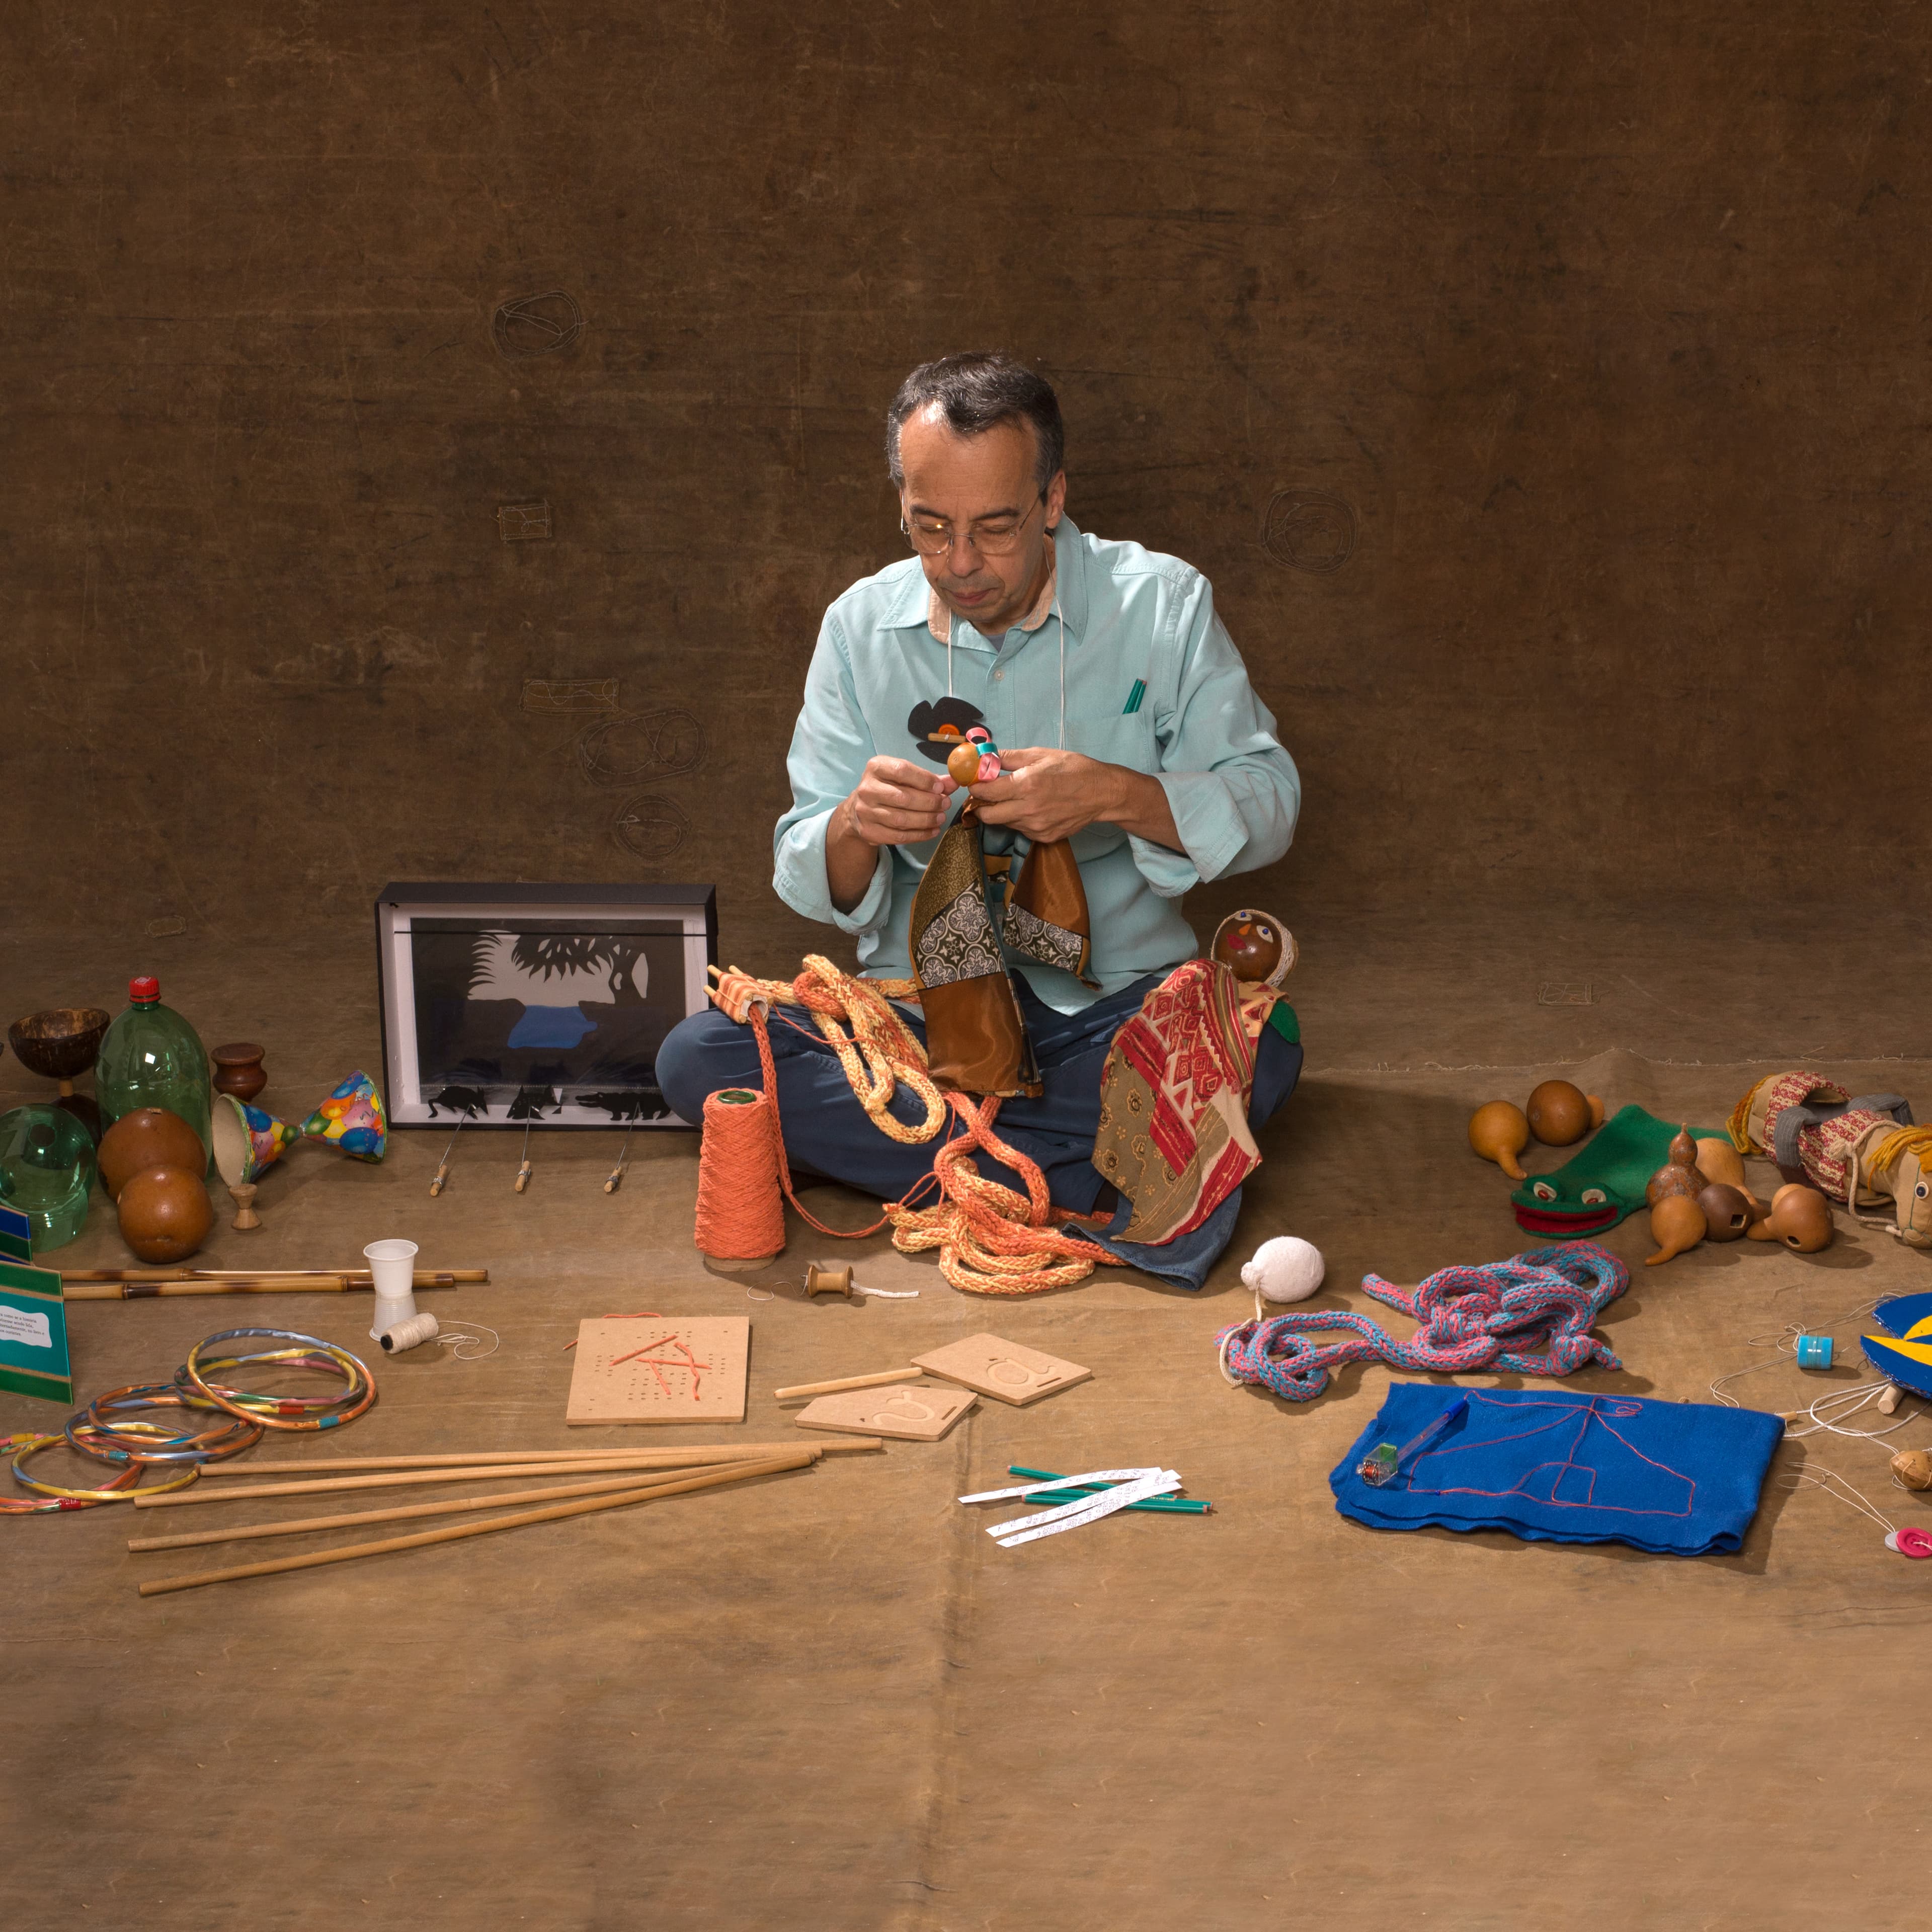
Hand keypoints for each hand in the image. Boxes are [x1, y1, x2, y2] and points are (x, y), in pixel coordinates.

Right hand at [842, 755, 954, 847]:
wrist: (860, 808)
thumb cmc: (888, 787)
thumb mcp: (904, 777)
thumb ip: (928, 779)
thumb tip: (953, 782)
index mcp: (876, 767)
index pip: (901, 771)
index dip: (924, 780)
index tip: (941, 788)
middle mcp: (867, 788)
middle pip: (903, 797)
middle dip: (929, 802)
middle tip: (945, 804)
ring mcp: (865, 812)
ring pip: (901, 820)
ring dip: (926, 820)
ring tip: (941, 817)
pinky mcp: (868, 831)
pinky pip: (898, 836)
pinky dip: (919, 835)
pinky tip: (933, 830)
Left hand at [968, 748, 1121, 842]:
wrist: (1102, 793)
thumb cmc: (1074, 769)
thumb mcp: (1040, 754)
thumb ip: (1009, 758)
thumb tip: (987, 757)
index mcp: (1025, 785)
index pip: (985, 792)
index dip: (975, 787)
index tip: (975, 782)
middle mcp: (1028, 810)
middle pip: (987, 816)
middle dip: (982, 805)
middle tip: (988, 795)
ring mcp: (1036, 827)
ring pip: (1005, 823)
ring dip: (1004, 812)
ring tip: (1018, 798)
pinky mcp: (1044, 837)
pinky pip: (1021, 830)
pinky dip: (1021, 820)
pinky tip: (1035, 808)